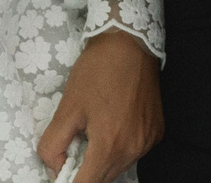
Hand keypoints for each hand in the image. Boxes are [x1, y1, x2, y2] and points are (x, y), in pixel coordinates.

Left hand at [35, 30, 161, 182]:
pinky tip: (111, 124)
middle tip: (72, 152)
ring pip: (118, 167)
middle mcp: (133, 149)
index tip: (62, 172)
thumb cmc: (97, 70)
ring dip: (102, 160)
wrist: (130, 42)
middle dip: (85, 172)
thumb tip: (54, 167)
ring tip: (92, 133)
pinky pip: (133, 152)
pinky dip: (119, 148)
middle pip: (103, 179)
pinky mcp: (156, 132)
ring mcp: (147, 142)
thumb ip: (54, 143)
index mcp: (109, 144)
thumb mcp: (67, 106)